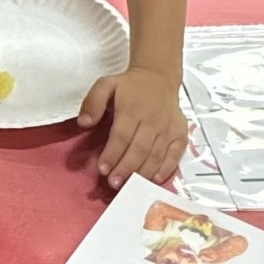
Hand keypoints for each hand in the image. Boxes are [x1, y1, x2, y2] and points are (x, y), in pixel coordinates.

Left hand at [78, 67, 186, 189]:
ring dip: (142, 173)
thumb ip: (93, 102)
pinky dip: (165, 169)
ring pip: (156, 155)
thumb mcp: (106, 85)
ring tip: (130, 186)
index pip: (121, 136)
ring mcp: (168, 128)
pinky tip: (153, 179)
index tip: (102, 169)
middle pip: (139, 149)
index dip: (112, 154)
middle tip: (114, 184)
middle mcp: (152, 120)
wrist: (158, 77)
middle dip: (125, 169)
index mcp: (132, 109)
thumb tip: (83, 123)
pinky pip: (175, 155)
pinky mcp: (180, 134)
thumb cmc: (129, 85)